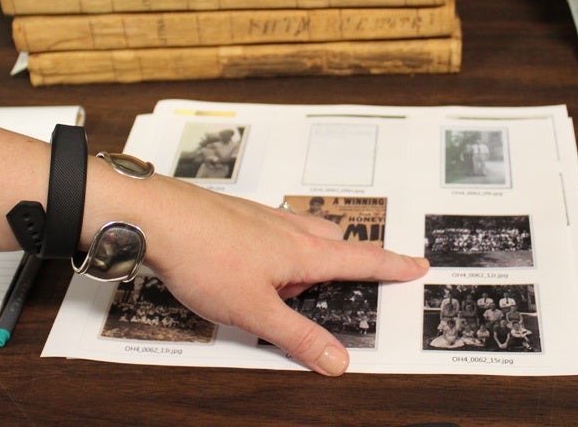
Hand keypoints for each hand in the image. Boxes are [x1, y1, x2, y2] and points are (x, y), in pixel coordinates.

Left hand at [91, 171, 428, 375]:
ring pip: (301, 237)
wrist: (159, 216)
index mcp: (304, 252)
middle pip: (334, 245)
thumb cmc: (206, 257)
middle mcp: (289, 230)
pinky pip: (272, 234)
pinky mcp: (238, 217)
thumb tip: (338, 361)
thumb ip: (297, 337)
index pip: (362, 261)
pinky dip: (273, 253)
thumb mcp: (255, 312)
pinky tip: (248, 268)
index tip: (419, 265)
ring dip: (302, 262)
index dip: (393, 266)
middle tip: (337, 288)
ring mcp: (262, 219)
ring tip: (278, 291)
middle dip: (343, 265)